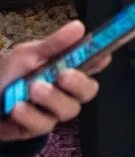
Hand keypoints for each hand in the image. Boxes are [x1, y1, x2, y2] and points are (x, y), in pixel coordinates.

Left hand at [0, 21, 106, 143]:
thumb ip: (53, 45)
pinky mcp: (37, 129)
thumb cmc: (7, 74)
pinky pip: (43, 124)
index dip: (102, 60)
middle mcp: (66, 91)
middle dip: (79, 83)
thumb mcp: (27, 55)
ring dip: (52, 98)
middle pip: (88, 91)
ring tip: (32, 89)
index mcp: (67, 69)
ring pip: (68, 110)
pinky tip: (16, 108)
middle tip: (63, 75)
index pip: (93, 64)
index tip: (104, 55)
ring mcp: (53, 112)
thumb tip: (79, 26)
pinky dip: (30, 115)